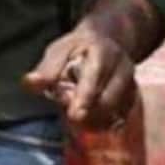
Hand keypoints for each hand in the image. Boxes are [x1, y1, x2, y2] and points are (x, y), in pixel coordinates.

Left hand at [22, 0, 158, 129]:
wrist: (107, 41)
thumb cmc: (78, 48)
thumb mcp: (59, 50)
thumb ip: (47, 68)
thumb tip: (30, 83)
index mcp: (102, 51)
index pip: (94, 76)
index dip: (84, 96)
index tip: (75, 115)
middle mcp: (123, 66)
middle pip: (109, 98)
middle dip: (90, 112)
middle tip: (73, 118)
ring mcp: (132, 82)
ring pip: (117, 110)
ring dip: (97, 119)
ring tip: (80, 121)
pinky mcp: (135, 97)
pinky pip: (122, 117)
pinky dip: (106, 123)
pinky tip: (93, 122)